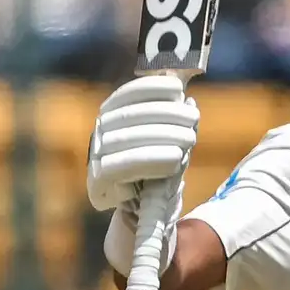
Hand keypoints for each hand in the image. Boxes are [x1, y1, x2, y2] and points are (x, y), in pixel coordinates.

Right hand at [87, 76, 198, 212]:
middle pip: (132, 115)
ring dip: (165, 135)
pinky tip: (176, 157)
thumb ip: (175, 118)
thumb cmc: (158, 160)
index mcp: (112, 113)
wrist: (141, 202)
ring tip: (190, 138)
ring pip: (129, 138)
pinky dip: (154, 158)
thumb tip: (188, 101)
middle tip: (194, 118)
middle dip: (168, 113)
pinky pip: (126, 165)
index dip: (152, 87)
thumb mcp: (168, 135)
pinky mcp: (99, 178)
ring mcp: (96, 154)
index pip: (128, 93)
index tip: (178, 88)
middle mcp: (100, 130)